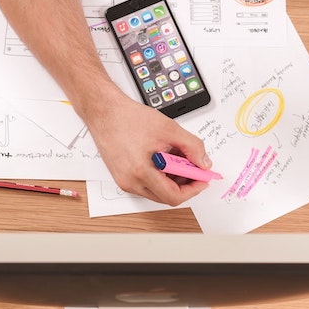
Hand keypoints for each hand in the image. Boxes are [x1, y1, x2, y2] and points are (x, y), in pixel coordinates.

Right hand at [84, 89, 211, 205]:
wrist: (105, 112)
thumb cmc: (128, 118)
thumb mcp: (169, 129)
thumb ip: (192, 147)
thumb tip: (203, 163)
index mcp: (141, 172)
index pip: (173, 196)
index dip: (193, 189)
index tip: (202, 179)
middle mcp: (130, 182)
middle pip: (165, 196)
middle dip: (184, 184)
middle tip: (194, 167)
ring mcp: (124, 181)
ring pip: (156, 191)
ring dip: (172, 179)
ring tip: (177, 157)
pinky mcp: (122, 176)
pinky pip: (146, 183)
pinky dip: (160, 175)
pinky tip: (164, 157)